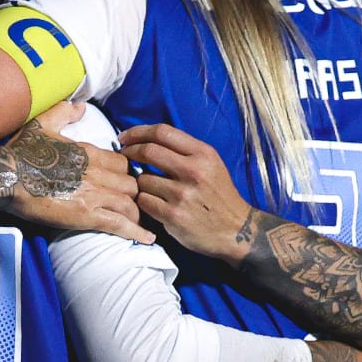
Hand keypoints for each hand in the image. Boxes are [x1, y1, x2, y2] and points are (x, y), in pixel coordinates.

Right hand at [5, 102, 153, 244]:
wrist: (5, 177)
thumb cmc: (21, 152)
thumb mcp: (43, 123)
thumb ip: (64, 112)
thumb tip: (80, 107)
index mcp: (89, 152)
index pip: (124, 163)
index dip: (128, 173)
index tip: (126, 182)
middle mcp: (96, 172)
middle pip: (131, 184)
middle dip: (135, 194)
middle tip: (135, 204)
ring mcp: (93, 194)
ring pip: (130, 203)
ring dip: (137, 213)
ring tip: (142, 222)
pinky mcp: (86, 215)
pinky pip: (119, 224)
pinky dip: (136, 232)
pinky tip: (148, 239)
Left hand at [120, 123, 251, 262]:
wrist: (236, 230)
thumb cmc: (218, 194)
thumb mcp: (210, 164)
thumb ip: (184, 150)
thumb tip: (147, 138)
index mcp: (203, 154)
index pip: (162, 132)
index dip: (138, 132)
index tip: (125, 137)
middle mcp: (193, 171)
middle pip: (148, 151)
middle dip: (130, 151)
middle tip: (124, 155)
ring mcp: (183, 195)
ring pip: (142, 179)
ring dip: (139, 182)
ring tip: (148, 186)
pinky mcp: (173, 216)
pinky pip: (144, 201)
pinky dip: (143, 201)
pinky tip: (152, 203)